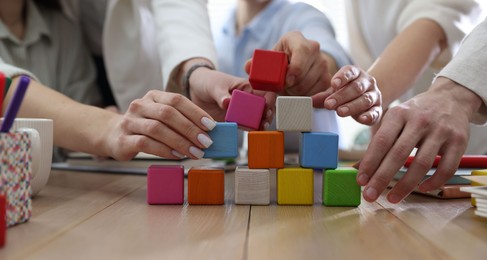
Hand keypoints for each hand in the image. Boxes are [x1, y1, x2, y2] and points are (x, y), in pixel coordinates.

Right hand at [108, 90, 216, 159]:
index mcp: (153, 96)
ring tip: (195, 152)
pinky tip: (177, 155)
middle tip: (206, 142)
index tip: (211, 126)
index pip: (177, 100)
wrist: (113, 135)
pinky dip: (164, 150)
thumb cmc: (146, 127)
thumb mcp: (162, 117)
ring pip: (157, 129)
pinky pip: (146, 143)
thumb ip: (181, 120)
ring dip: (180, 142)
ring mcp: (130, 121)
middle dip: (190, 129)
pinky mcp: (123, 139)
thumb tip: (209, 132)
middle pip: (168, 113)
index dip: (196, 112)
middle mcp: (140, 105)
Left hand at [189, 68, 275, 128]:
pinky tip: (253, 133)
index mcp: (247, 86)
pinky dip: (251, 130)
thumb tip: (227, 102)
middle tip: (265, 119)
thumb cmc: (208, 82)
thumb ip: (221, 95)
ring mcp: (242, 111)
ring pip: (257, 118)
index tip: (266, 105)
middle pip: (264, 106)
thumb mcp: (214, 86)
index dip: (269, 97)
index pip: (264, 90)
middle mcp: (248, 98)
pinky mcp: (236, 121)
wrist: (196, 91)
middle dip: (267, 113)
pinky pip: (246, 126)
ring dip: (261, 123)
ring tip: (261, 128)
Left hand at [245, 31, 333, 96]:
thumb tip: (248, 67)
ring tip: (290, 89)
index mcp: (296, 39)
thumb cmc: (279, 62)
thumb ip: (256, 65)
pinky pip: (319, 92)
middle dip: (293, 86)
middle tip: (284, 88)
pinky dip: (307, 98)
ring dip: (298, 93)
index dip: (295, 69)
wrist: (296, 64)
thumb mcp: (268, 60)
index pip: (302, 52)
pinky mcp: (328, 77)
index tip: (286, 81)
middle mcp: (313, 47)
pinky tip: (299, 95)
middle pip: (306, 73)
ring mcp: (323, 62)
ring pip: (312, 85)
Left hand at [312, 65, 381, 124]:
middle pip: (356, 87)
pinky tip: (362, 119)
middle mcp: (367, 82)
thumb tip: (311, 101)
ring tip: (340, 112)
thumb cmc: (346, 92)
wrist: (366, 96)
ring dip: (352, 106)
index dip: (342, 77)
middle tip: (329, 104)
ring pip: (365, 99)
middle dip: (342, 96)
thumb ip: (324, 96)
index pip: (350, 71)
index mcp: (355, 73)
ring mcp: (374, 95)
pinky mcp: (378, 108)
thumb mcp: (334, 92)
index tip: (333, 83)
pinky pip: (376, 112)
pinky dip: (369, 116)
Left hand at [356, 77, 482, 202]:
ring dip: (405, 185)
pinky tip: (422, 189)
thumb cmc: (415, 114)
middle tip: (370, 196)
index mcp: (399, 114)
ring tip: (392, 198)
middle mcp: (420, 121)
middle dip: (382, 178)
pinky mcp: (459, 141)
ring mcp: (441, 130)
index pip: (381, 141)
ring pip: (422, 164)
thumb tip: (358, 169)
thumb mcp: (394, 120)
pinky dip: (434, 182)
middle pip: (399, 154)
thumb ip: (378, 143)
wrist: (451, 98)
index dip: (370, 162)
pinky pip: (447, 168)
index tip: (360, 181)